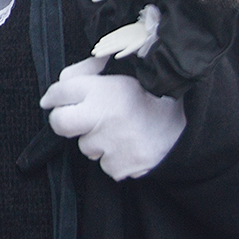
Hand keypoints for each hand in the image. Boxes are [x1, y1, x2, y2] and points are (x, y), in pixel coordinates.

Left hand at [40, 55, 185, 180]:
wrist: (187, 128)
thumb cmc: (149, 100)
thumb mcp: (121, 76)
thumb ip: (87, 72)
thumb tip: (60, 81)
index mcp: (105, 90)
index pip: (61, 90)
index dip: (54, 96)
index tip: (51, 100)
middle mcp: (105, 116)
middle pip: (60, 123)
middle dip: (62, 121)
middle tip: (75, 119)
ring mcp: (112, 144)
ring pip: (85, 146)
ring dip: (96, 140)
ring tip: (120, 131)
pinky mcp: (120, 166)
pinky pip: (104, 164)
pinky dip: (112, 158)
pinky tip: (128, 146)